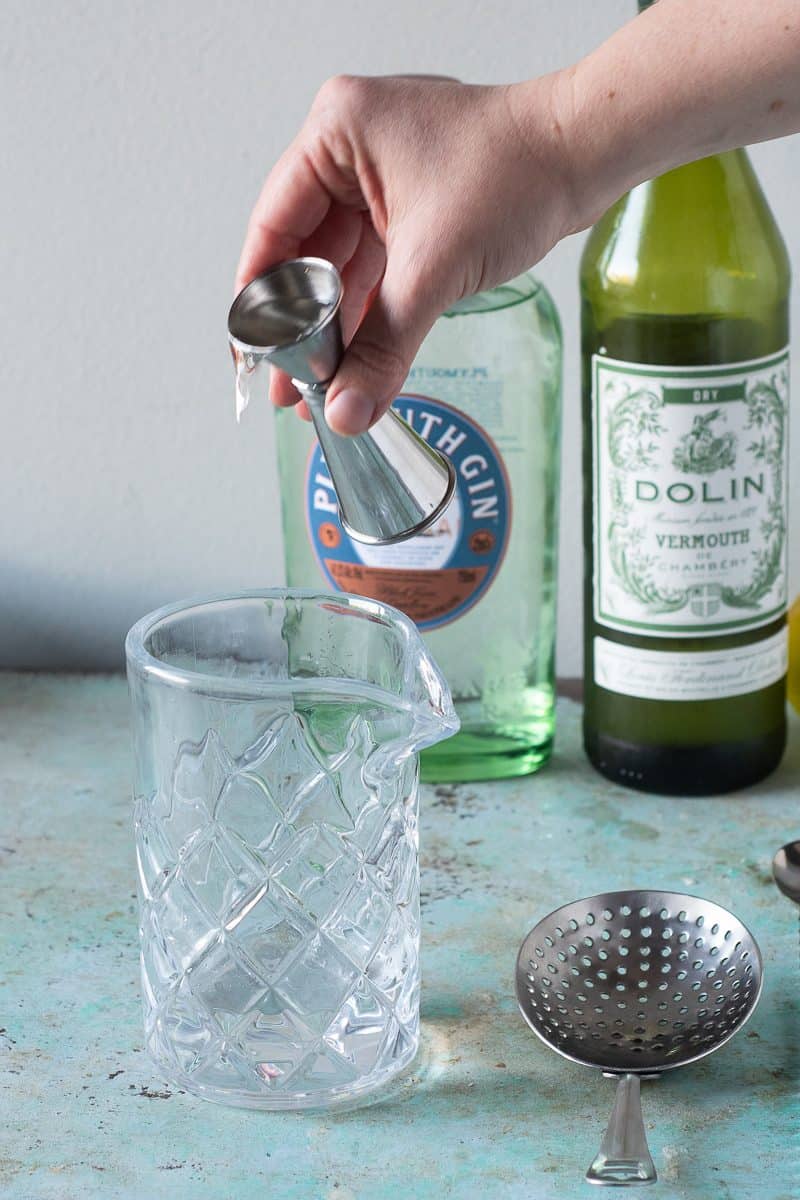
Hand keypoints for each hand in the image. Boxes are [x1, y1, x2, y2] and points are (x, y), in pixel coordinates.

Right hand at [235, 73, 579, 434]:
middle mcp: (353, 148)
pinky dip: (369, 310)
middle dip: (301, 324)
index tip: (253, 352)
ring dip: (335, 324)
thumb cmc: (519, 172)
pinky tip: (354, 358)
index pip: (275, 225)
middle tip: (289, 385)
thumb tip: (346, 410)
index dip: (260, 297)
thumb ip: (383, 347)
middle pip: (306, 250)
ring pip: (343, 263)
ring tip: (318, 385)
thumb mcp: (434, 268)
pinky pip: (378, 264)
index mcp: (337, 133)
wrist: (590, 154)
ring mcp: (385, 176)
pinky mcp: (416, 203)